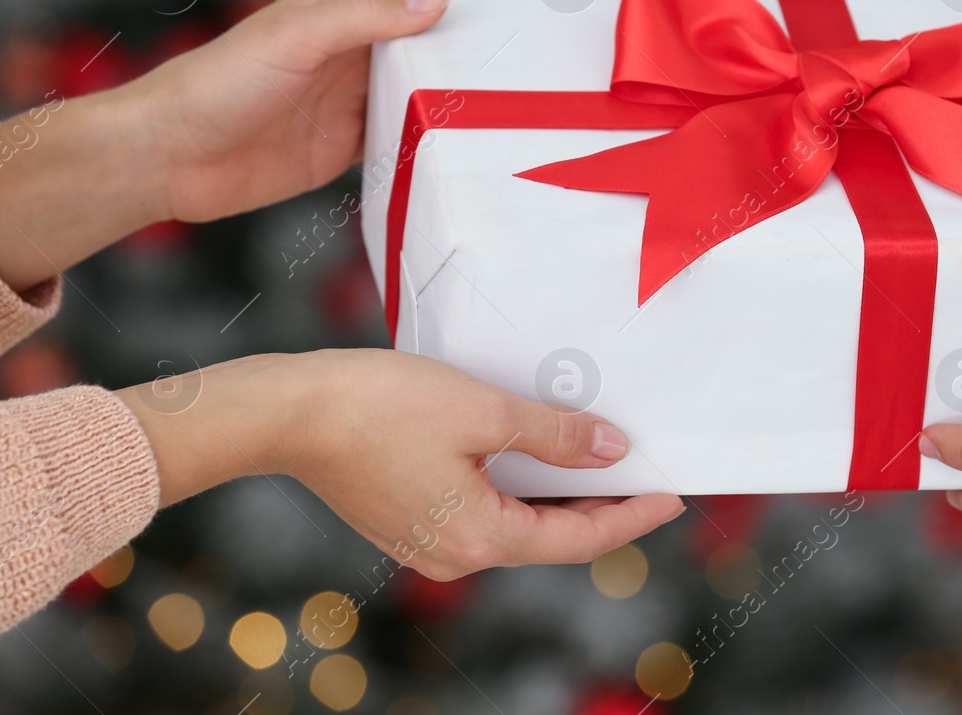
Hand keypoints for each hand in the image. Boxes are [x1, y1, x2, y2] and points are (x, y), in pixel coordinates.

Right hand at [121, 349, 684, 574]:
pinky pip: (485, 509)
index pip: (579, 538)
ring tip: (604, 457)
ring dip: (560, 492)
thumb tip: (613, 452)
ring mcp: (429, 541)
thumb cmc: (378, 407)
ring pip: (517, 523)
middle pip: (551, 536)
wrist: (287, 410)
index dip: (633, 515)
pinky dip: (520, 486)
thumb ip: (555, 436)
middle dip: (602, 505)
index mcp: (479, 538)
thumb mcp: (484, 412)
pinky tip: (538, 453)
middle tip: (650, 473)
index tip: (674, 495)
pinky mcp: (409, 517)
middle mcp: (455, 555)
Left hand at [136, 0, 533, 223]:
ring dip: (474, 98)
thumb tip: (440, 0)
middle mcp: (358, 51)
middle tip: (555, 64)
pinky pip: (407, 140)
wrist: (167, 157)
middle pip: (442, 45)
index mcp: (348, 11)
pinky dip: (441, 143)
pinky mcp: (346, 146)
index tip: (544, 4)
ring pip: (431, 93)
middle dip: (495, 49)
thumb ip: (365, 18)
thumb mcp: (295, 40)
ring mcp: (354, 100)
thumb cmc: (219, 84)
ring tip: (532, 111)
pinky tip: (475, 155)